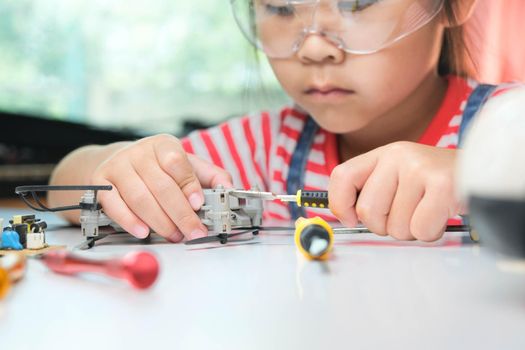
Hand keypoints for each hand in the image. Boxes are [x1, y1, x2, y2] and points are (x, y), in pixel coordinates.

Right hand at [91, 134, 232, 241]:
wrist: (117, 161)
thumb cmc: (158, 167)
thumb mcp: (185, 164)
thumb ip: (209, 176)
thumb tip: (229, 188)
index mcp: (163, 145)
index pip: (176, 162)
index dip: (189, 185)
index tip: (198, 204)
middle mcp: (139, 153)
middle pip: (161, 186)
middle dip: (180, 214)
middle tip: (193, 231)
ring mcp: (118, 167)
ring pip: (139, 198)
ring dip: (160, 222)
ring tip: (174, 235)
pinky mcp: (100, 183)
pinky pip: (114, 205)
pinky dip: (130, 221)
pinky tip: (144, 232)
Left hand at [328, 141, 461, 240]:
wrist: (482, 173)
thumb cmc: (436, 183)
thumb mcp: (400, 177)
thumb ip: (372, 191)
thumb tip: (345, 217)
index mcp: (383, 153)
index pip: (342, 177)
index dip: (340, 205)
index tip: (351, 219)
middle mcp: (398, 155)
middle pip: (368, 212)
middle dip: (385, 226)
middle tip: (406, 215)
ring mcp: (419, 168)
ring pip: (395, 226)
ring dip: (411, 230)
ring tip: (427, 211)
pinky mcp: (442, 186)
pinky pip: (419, 229)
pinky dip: (430, 232)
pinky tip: (440, 215)